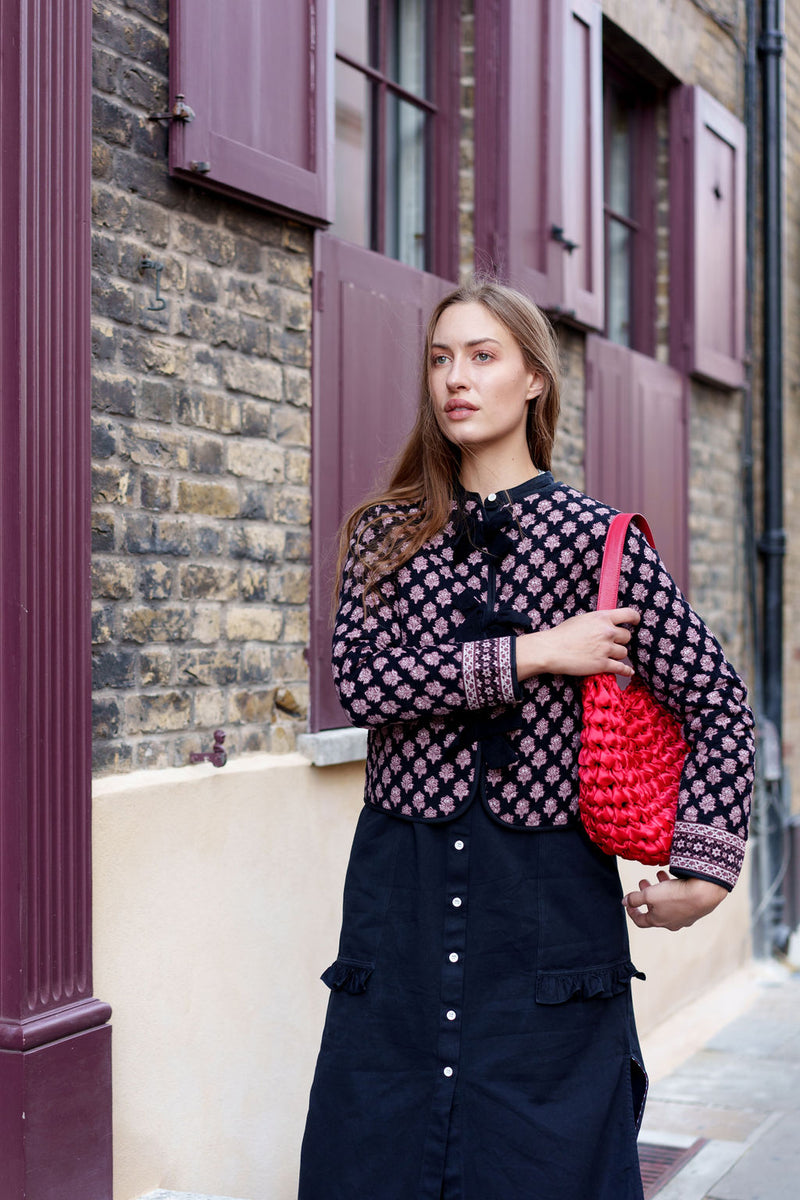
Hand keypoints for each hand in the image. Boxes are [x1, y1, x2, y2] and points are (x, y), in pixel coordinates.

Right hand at [516, 608, 639, 680]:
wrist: (551, 650)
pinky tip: (629, 672)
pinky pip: (621, 668)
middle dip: (621, 641)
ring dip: (618, 655)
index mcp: (602, 617)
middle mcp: (607, 632)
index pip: (628, 614)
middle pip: (627, 636)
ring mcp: (606, 648)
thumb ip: (597, 621)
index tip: (636, 623)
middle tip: (612, 644)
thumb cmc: (562, 634)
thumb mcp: (582, 620)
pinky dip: (626, 671)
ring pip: (624, 653)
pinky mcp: (603, 664)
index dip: (635, 619)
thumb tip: (606, 624)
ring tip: (609, 656)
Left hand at [622, 871, 726, 930]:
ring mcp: (684, 917)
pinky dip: (673, 888)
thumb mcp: (649, 894)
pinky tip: (673, 876)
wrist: (705, 893)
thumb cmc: (675, 895)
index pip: (641, 921)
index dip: (632, 911)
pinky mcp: (695, 909)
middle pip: (654, 909)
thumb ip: (635, 898)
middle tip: (643, 882)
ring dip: (660, 889)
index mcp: (658, 921)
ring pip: (668, 902)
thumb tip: (624, 902)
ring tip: (658, 874)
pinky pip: (680, 899)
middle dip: (646, 895)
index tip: (628, 902)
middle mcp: (672, 922)